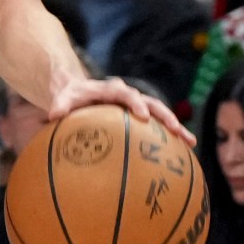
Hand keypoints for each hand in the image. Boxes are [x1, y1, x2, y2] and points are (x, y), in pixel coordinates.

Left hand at [42, 73, 186, 141]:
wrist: (80, 90)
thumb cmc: (71, 96)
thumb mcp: (63, 97)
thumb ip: (61, 104)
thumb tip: (53, 115)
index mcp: (111, 90)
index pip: (125, 93)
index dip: (135, 102)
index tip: (141, 115)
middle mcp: (128, 96)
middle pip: (151, 103)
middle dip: (165, 116)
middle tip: (176, 129)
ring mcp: (137, 106)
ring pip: (159, 115)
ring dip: (175, 127)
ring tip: (190, 142)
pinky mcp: (140, 117)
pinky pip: (156, 127)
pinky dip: (168, 138)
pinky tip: (182, 153)